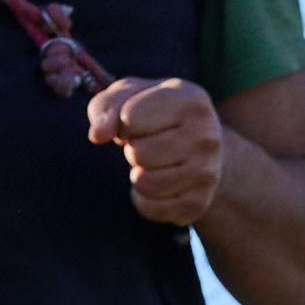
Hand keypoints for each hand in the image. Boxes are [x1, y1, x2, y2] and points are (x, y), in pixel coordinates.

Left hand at [85, 74, 225, 227]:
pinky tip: (159, 183)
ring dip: (137, 173)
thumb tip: (97, 135)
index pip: (131, 117)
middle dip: (133, 149)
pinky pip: (150, 207)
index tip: (138, 122)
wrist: (201, 145)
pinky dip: (144, 198)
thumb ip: (106, 107)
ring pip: (143, 182)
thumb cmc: (156, 113)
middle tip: (150, 144)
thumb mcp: (129, 96)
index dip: (123, 123)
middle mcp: (206, 136)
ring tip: (154, 162)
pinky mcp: (198, 203)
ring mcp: (207, 172)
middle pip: (138, 153)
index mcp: (191, 100)